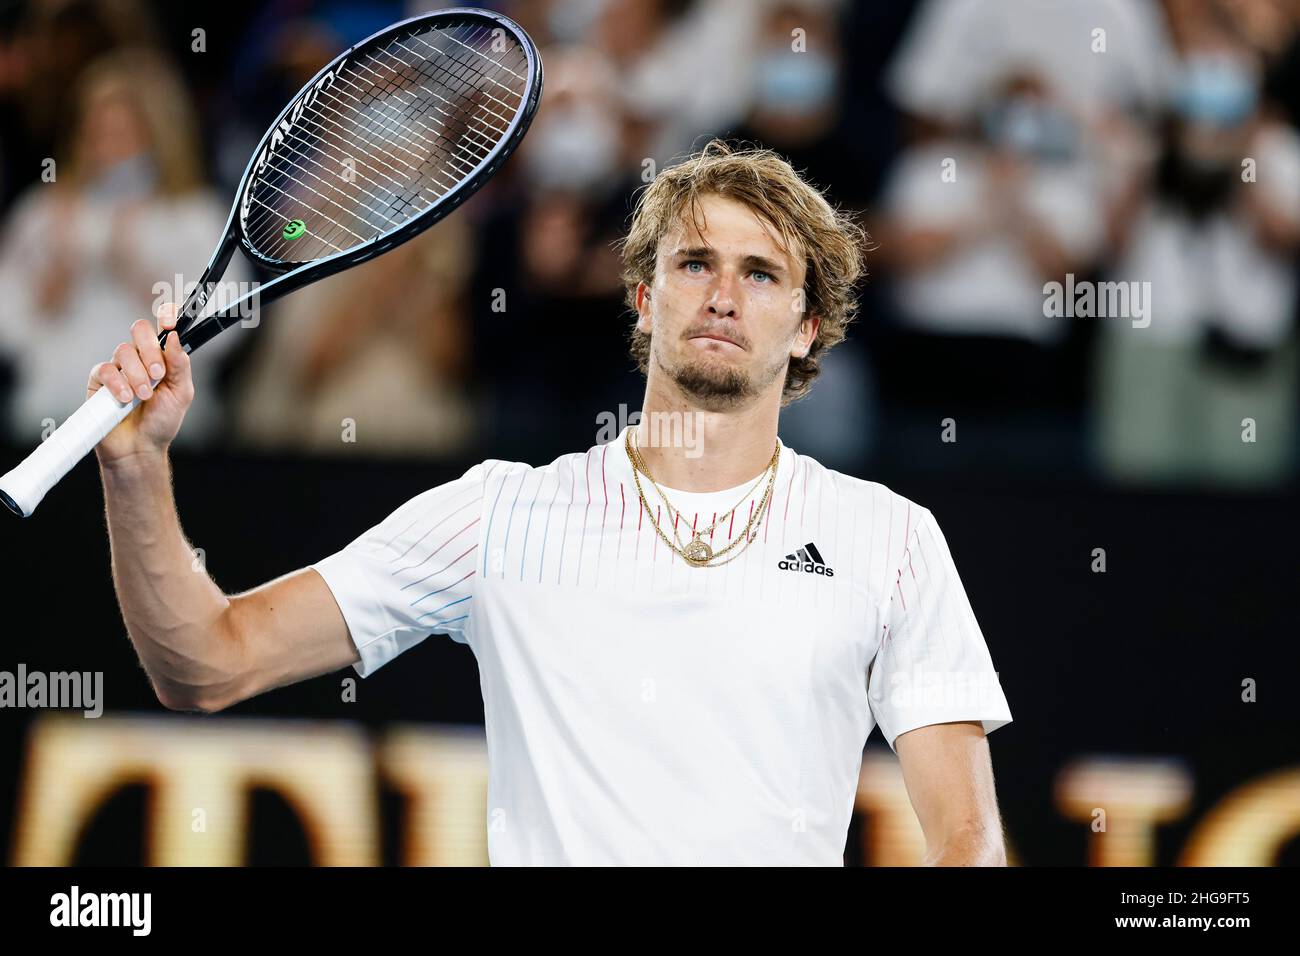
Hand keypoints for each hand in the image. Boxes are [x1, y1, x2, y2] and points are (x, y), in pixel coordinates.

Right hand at [88, 302, 193, 463]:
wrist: (140, 448)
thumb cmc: (162, 421)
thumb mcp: (181, 393)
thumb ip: (180, 365)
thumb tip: (175, 337)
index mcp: (162, 356)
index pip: (162, 326)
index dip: (166, 316)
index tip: (170, 322)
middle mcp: (140, 357)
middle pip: (140, 330)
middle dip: (150, 350)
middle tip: (158, 375)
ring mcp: (119, 367)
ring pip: (123, 351)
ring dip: (137, 374)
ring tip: (143, 396)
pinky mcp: (99, 380)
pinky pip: (105, 369)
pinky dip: (118, 383)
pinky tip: (125, 399)